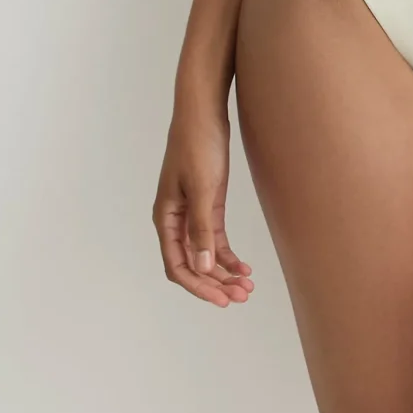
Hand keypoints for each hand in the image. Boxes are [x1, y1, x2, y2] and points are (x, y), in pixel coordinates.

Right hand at [153, 99, 254, 307]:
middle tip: (242, 296)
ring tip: (247, 286)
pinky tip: (244, 267)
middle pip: (192, 265)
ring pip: (205, 254)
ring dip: (224, 273)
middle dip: (215, 283)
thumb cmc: (198, 145)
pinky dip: (228, 255)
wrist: (204, 112)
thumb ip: (202, 228)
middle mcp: (175, 220)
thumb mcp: (203, 188)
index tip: (222, 300)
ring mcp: (192, 213)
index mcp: (165, 217)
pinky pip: (215, 239)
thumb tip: (201, 266)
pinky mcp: (208, 204)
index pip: (177, 265)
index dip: (198, 286)